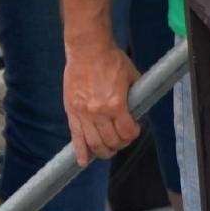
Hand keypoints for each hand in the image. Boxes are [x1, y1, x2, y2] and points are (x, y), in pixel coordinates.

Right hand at [64, 40, 141, 163]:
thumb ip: (135, 97)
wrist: (88, 49)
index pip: (126, 132)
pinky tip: (82, 161)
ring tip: (107, 151)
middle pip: (111, 141)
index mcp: (116, 105)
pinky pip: (75, 136)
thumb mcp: (133, 77)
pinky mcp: (71, 111)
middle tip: (122, 139)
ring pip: (93, 143)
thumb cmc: (112, 60)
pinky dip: (79, 151)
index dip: (133, 135)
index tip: (134, 130)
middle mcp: (98, 113)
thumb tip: (138, 111)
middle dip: (120, 144)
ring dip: (103, 151)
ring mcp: (83, 113)